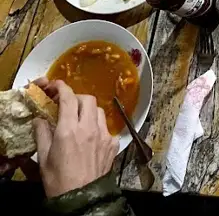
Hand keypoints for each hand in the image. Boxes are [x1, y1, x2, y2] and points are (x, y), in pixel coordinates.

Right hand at [33, 80, 117, 197]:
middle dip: (76, 98)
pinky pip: (107, 127)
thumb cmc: (58, 180)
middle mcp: (90, 128)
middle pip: (88, 99)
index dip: (62, 87)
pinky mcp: (113, 144)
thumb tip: (40, 119)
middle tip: (67, 105)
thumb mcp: (43, 157)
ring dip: (88, 111)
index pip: (69, 98)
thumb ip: (42, 134)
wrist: (82, 198)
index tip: (56, 85)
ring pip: (99, 111)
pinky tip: (90, 138)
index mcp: (69, 129)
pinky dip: (98, 127)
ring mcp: (104, 135)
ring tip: (79, 120)